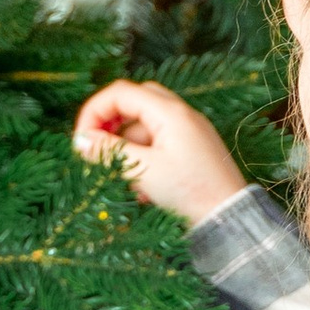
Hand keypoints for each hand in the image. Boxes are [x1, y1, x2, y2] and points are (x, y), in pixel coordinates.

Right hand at [72, 80, 247, 227]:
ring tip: (126, 181)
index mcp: (170, 112)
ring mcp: (189, 130)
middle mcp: (181, 114)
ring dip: (127, 147)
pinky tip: (144, 188)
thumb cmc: (189, 192)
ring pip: (145, 125)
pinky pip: (159, 141)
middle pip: (134, 102)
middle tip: (97, 149)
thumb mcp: (144, 170)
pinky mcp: (192, 148)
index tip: (81, 140)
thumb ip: (110, 151)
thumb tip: (80, 140)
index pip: (121, 92)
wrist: (229, 218)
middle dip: (111, 124)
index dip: (95, 111)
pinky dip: (144, 157)